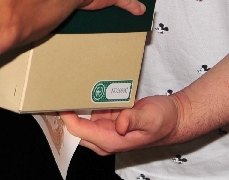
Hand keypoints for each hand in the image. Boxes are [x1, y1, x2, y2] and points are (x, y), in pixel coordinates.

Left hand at [61, 94, 183, 154]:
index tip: (58, 102)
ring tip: (65, 88)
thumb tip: (120, 123)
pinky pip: (93, 111)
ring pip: (82, 119)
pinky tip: (82, 89)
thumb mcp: (151, 119)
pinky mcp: (110, 120)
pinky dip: (86, 102)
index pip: (79, 131)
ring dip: (74, 106)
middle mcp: (105, 137)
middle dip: (64, 113)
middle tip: (55, 93)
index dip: (66, 117)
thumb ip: (134, 120)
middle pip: (75, 128)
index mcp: (111, 141)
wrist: (174, 118)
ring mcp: (107, 129)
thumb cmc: (164, 121)